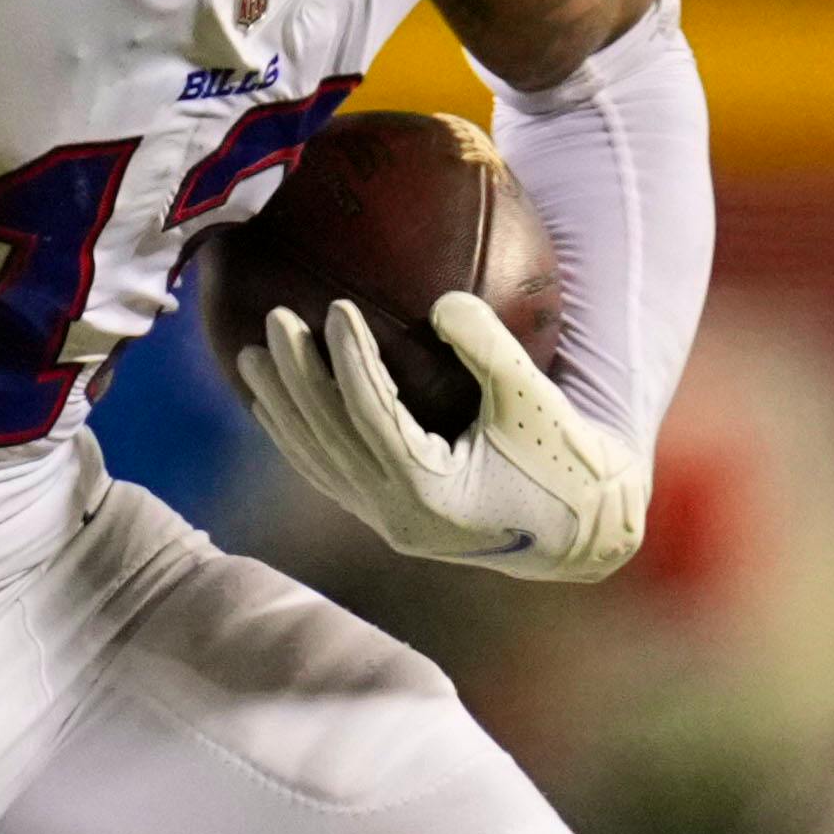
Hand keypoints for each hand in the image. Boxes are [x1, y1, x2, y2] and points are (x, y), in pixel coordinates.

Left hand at [233, 292, 647, 582]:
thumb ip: (491, 350)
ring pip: (317, 460)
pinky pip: (326, 476)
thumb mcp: (536, 403)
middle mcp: (396, 514)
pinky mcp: (387, 519)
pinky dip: (297, 439)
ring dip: (280, 406)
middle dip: (296, 375)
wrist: (582, 532)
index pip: (370, 414)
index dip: (348, 358)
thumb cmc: (566, 464)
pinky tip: (273, 406)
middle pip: (329, 436)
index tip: (334, 307)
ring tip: (250, 356)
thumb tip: (441, 301)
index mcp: (430, 491)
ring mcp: (386, 522)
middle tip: (273, 319)